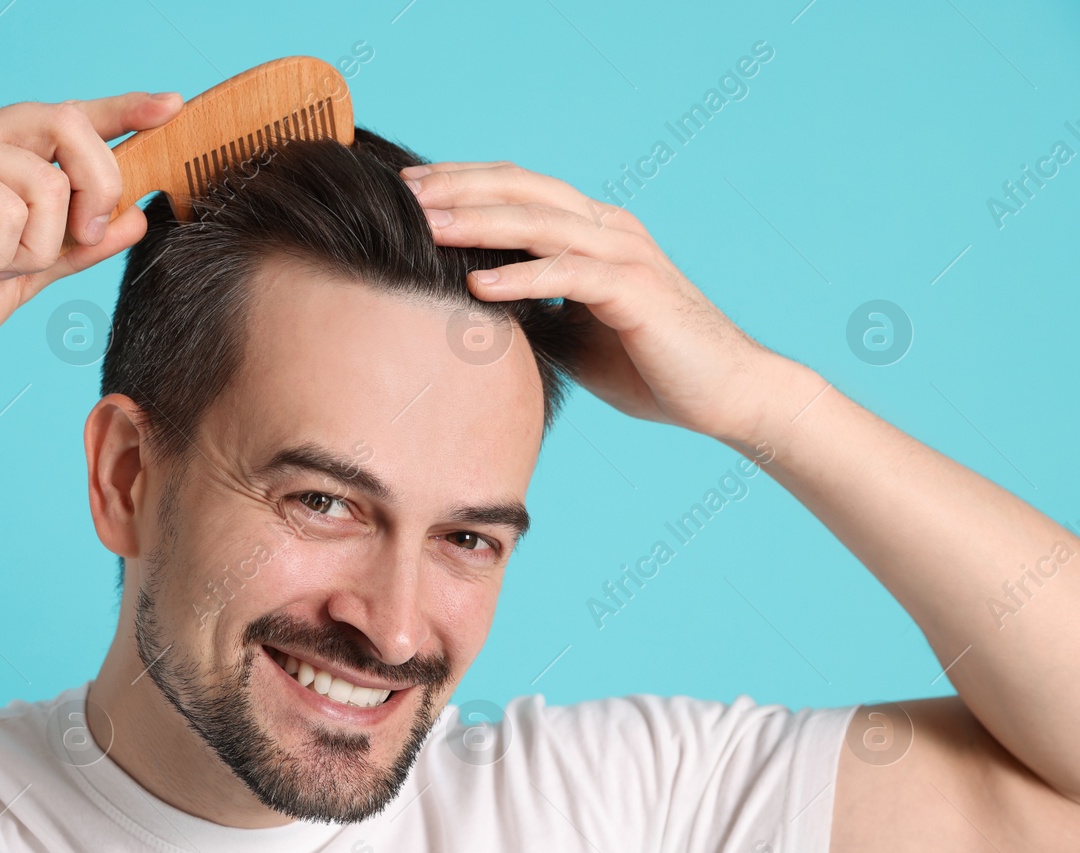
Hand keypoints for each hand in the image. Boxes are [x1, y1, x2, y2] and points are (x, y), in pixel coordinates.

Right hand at [0, 91, 183, 373]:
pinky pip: (13, 208)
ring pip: (49, 183)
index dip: (121, 111)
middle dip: (95, 189)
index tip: (170, 107)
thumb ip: (75, 245)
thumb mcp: (24, 275)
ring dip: (35, 247)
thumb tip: (131, 217)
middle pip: (71, 126)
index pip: (67, 118)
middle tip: (75, 240)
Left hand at [400, 161, 793, 443]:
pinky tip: (476, 281)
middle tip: (402, 194)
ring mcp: (625, 255)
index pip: (518, 189)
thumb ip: (530, 311)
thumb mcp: (572, 333)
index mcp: (592, 231)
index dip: (463, 183)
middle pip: (522, 189)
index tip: (407, 192)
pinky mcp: (636, 290)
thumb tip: (466, 313)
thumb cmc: (648, 366)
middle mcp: (609, 229)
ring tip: (425, 226)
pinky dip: (520, 275)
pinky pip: (568, 274)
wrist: (726, 394)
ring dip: (478, 221)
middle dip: (458, 188)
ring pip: (540, 221)